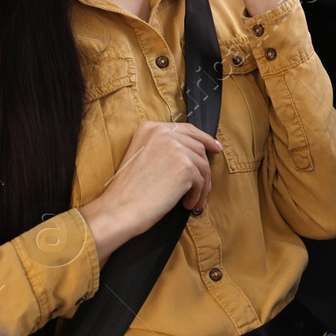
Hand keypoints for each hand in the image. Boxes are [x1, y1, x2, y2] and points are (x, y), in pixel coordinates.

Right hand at [80, 120, 222, 260]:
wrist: (120, 208)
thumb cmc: (130, 190)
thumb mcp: (143, 156)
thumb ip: (165, 148)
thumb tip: (197, 153)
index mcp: (150, 127)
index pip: (186, 129)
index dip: (204, 139)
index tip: (215, 148)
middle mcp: (163, 132)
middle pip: (198, 147)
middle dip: (203, 169)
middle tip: (204, 188)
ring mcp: (175, 147)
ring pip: (203, 165)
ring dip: (201, 186)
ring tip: (192, 201)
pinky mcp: (185, 166)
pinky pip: (201, 181)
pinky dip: (197, 195)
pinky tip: (186, 204)